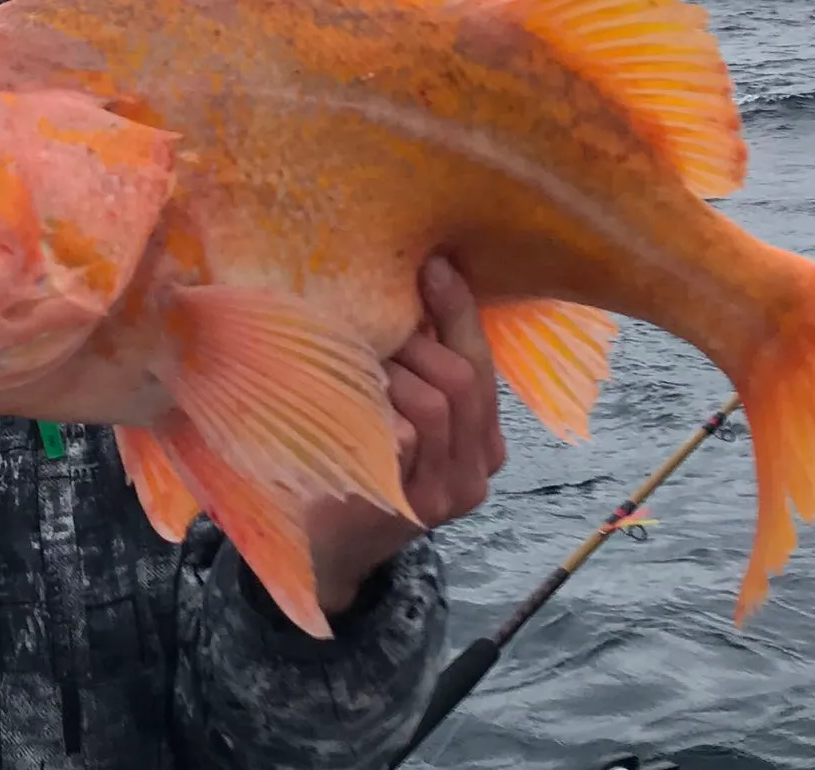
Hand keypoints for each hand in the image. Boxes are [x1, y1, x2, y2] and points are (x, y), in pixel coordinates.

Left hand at [309, 255, 506, 613]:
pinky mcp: (408, 506)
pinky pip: (401, 438)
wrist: (327, 549)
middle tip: (373, 329)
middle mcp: (478, 471)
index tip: (435, 265)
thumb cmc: (361, 464)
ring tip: (354, 365)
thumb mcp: (403, 418)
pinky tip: (346, 398)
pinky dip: (374, 408)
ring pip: (433, 406)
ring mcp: (446, 494)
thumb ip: (420, 374)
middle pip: (462, 381)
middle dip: (416, 342)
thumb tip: (413, 287)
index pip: (483, 365)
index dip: (460, 311)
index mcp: (487, 442)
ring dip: (389, 373)